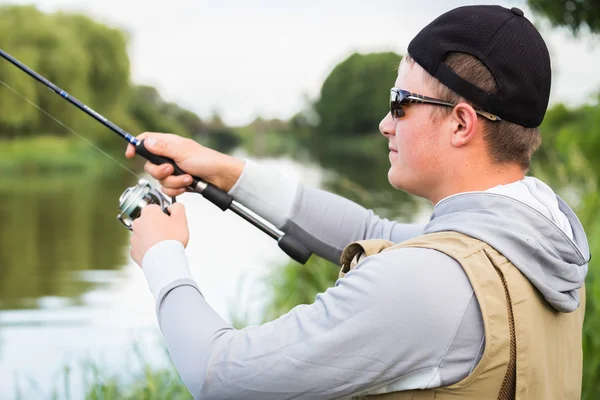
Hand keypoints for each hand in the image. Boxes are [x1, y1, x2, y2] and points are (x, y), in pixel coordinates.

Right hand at [125, 132, 244, 196]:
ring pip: (160, 180)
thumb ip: (163, 148)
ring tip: (188, 178)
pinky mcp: (178, 182)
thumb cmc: (206, 161)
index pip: (146, 141)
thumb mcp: (183, 152)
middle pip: (149, 166)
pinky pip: (168, 189)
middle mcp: (169, 157)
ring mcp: (173, 171)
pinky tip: (188, 186)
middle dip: (160, 172)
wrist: (221, 178)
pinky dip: (177, 189)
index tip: (130, 154)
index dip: (135, 146)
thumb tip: (146, 142)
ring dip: (174, 182)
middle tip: (172, 169)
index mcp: (169, 144)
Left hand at [130, 203, 188, 265]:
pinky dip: (148, 249)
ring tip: (164, 245)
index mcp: (148, 212)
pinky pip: (142, 247)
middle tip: (169, 234)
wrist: (164, 261)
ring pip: (144, 234)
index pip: (156, 208)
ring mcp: (134, 238)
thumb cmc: (172, 239)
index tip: (171, 222)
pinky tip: (157, 252)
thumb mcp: (181, 218)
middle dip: (157, 226)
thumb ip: (178, 207)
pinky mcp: (133, 251)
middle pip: (149, 221)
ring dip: (152, 237)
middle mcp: (138, 223)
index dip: (165, 215)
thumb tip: (173, 206)